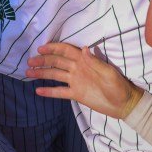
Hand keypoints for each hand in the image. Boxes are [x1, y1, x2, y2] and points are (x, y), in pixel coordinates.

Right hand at [26, 42, 142, 119]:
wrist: (123, 104)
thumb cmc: (119, 85)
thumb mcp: (109, 72)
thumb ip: (95, 62)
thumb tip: (83, 48)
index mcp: (84, 61)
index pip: (66, 51)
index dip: (53, 48)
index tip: (40, 49)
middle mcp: (77, 69)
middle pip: (56, 62)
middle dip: (43, 60)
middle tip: (29, 61)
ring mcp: (75, 81)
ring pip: (55, 75)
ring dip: (42, 73)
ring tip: (28, 73)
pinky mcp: (76, 94)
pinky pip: (60, 92)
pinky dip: (49, 91)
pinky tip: (38, 91)